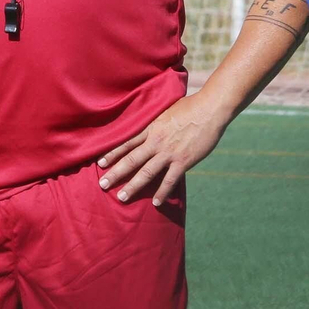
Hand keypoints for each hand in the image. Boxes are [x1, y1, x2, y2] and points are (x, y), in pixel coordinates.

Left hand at [97, 94, 229, 205]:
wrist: (209, 109)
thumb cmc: (189, 106)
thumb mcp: (165, 110)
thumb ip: (155, 122)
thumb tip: (148, 126)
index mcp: (151, 128)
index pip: (127, 143)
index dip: (112, 154)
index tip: (100, 163)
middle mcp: (156, 141)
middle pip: (131, 160)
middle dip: (115, 173)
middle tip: (102, 185)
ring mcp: (169, 153)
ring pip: (147, 172)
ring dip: (133, 186)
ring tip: (121, 197)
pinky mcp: (184, 161)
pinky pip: (170, 180)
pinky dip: (162, 192)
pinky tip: (156, 203)